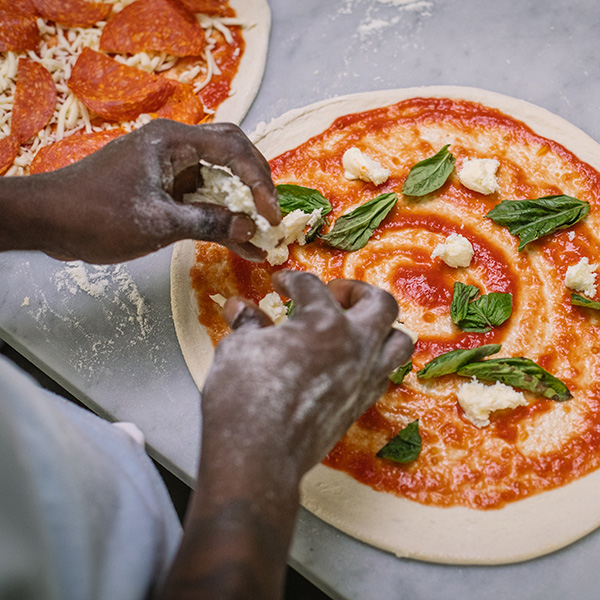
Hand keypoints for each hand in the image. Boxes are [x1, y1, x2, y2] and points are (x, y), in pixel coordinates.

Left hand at [1, 119, 279, 262]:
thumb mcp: (157, 222)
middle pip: (231, 154)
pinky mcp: (163, 187)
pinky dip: (219, 217)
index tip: (270, 216)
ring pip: (218, 178)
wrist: (49, 221)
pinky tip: (237, 242)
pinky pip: (201, 198)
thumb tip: (251, 231)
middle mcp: (174, 146)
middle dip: (255, 184)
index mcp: (172, 141)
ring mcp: (169, 167)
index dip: (259, 182)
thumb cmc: (97, 215)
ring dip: (240, 205)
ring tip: (260, 235)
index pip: (232, 149)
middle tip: (271, 216)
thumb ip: (208, 223)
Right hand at [203, 270, 413, 480]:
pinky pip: (384, 375)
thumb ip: (248, 325)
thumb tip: (239, 308)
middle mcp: (355, 345)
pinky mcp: (361, 405)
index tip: (282, 284)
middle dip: (357, 291)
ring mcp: (364, 377)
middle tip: (333, 294)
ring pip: (399, 341)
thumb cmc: (244, 398)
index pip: (312, 287)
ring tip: (356, 327)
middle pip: (380, 303)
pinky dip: (374, 362)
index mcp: (323, 322)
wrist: (258, 456)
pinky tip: (350, 363)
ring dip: (381, 327)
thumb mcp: (238, 349)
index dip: (293, 280)